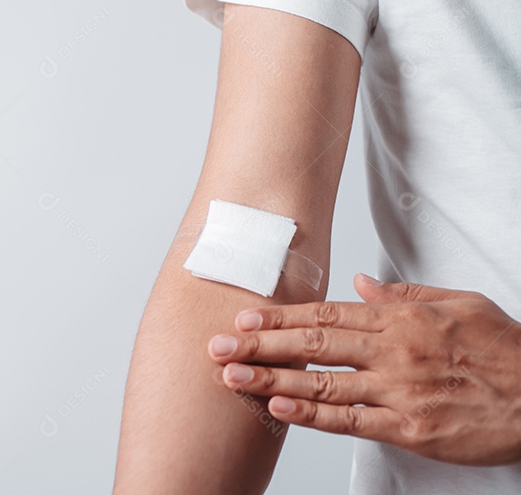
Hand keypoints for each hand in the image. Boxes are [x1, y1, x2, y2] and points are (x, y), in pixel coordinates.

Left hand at [206, 273, 520, 464]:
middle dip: (260, 345)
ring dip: (272, 380)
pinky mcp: (411, 429)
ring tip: (232, 377)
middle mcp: (394, 351)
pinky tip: (280, 410)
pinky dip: (312, 415)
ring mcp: (400, 391)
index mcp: (402, 319)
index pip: (327, 313)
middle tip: (218, 346)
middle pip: (314, 344)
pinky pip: (352, 420)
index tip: (244, 318)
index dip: (280, 317)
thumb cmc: (506, 352)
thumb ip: (404, 295)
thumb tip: (360, 282)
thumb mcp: (460, 304)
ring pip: (323, 382)